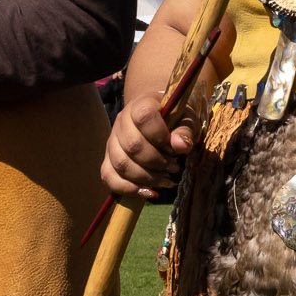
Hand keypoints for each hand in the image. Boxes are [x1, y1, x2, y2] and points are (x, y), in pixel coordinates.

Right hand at [102, 86, 192, 200]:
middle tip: (174, 166)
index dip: (161, 136)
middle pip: (132, 145)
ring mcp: (112, 141)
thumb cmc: (175, 120)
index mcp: (140, 104)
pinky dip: (129, 188)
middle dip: (157, 162)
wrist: (161, 121)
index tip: (175, 147)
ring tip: (166, 178)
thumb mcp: (186, 120)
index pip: (144, 118)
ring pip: (121, 163)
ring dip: (146, 177)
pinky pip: (109, 177)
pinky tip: (149, 191)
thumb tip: (180, 146)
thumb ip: (185, 131)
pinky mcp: (108, 159)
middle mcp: (122, 121)